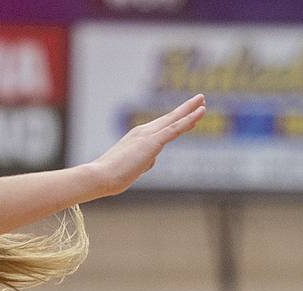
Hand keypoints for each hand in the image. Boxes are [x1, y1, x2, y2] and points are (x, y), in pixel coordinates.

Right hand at [87, 95, 206, 196]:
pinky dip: (189, 119)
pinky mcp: (153, 142)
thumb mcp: (129, 170)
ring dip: (190, 110)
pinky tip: (200, 113)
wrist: (99, 177)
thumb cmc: (109, 178)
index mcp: (136, 138)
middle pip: (169, 118)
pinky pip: (175, 128)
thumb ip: (142, 164)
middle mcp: (142, 132)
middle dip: (185, 109)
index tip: (189, 116)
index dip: (175, 121)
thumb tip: (150, 162)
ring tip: (203, 101)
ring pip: (174, 120)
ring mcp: (148, 135)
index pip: (160, 128)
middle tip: (199, 100)